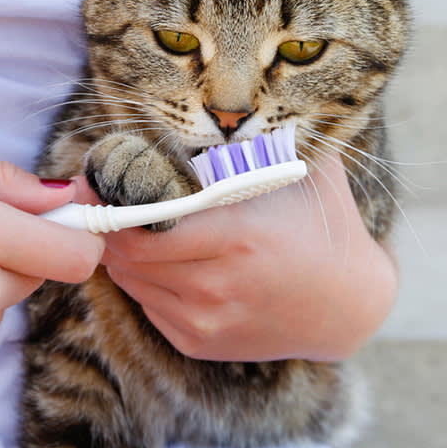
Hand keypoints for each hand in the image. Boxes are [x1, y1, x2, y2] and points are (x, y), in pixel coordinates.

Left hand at [90, 153, 397, 362]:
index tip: (96, 184)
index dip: (110, 206)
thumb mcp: (303, 173)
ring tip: (133, 228)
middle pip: (128, 257)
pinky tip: (161, 261)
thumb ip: (264, 139)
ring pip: (132, 283)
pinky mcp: (200, 344)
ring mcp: (206, 321)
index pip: (143, 230)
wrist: (349, 307)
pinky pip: (148, 306)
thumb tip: (220, 104)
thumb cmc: (324, 229)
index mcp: (238, 237)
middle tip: (105, 202)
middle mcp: (216, 286)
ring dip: (123, 254)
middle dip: (110, 228)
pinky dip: (143, 281)